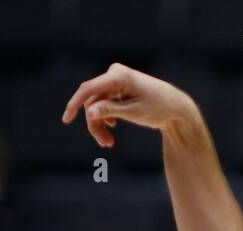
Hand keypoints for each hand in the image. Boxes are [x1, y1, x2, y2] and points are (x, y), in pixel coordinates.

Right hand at [62, 63, 196, 146]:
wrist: (176, 107)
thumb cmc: (158, 108)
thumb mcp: (134, 112)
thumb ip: (111, 110)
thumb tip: (90, 112)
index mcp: (118, 76)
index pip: (89, 89)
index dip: (75, 103)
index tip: (66, 119)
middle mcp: (114, 74)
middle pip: (92, 100)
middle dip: (95, 123)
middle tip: (106, 144)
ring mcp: (115, 80)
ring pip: (97, 104)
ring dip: (100, 124)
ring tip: (109, 143)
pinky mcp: (118, 87)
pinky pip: (104, 102)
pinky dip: (105, 116)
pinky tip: (111, 127)